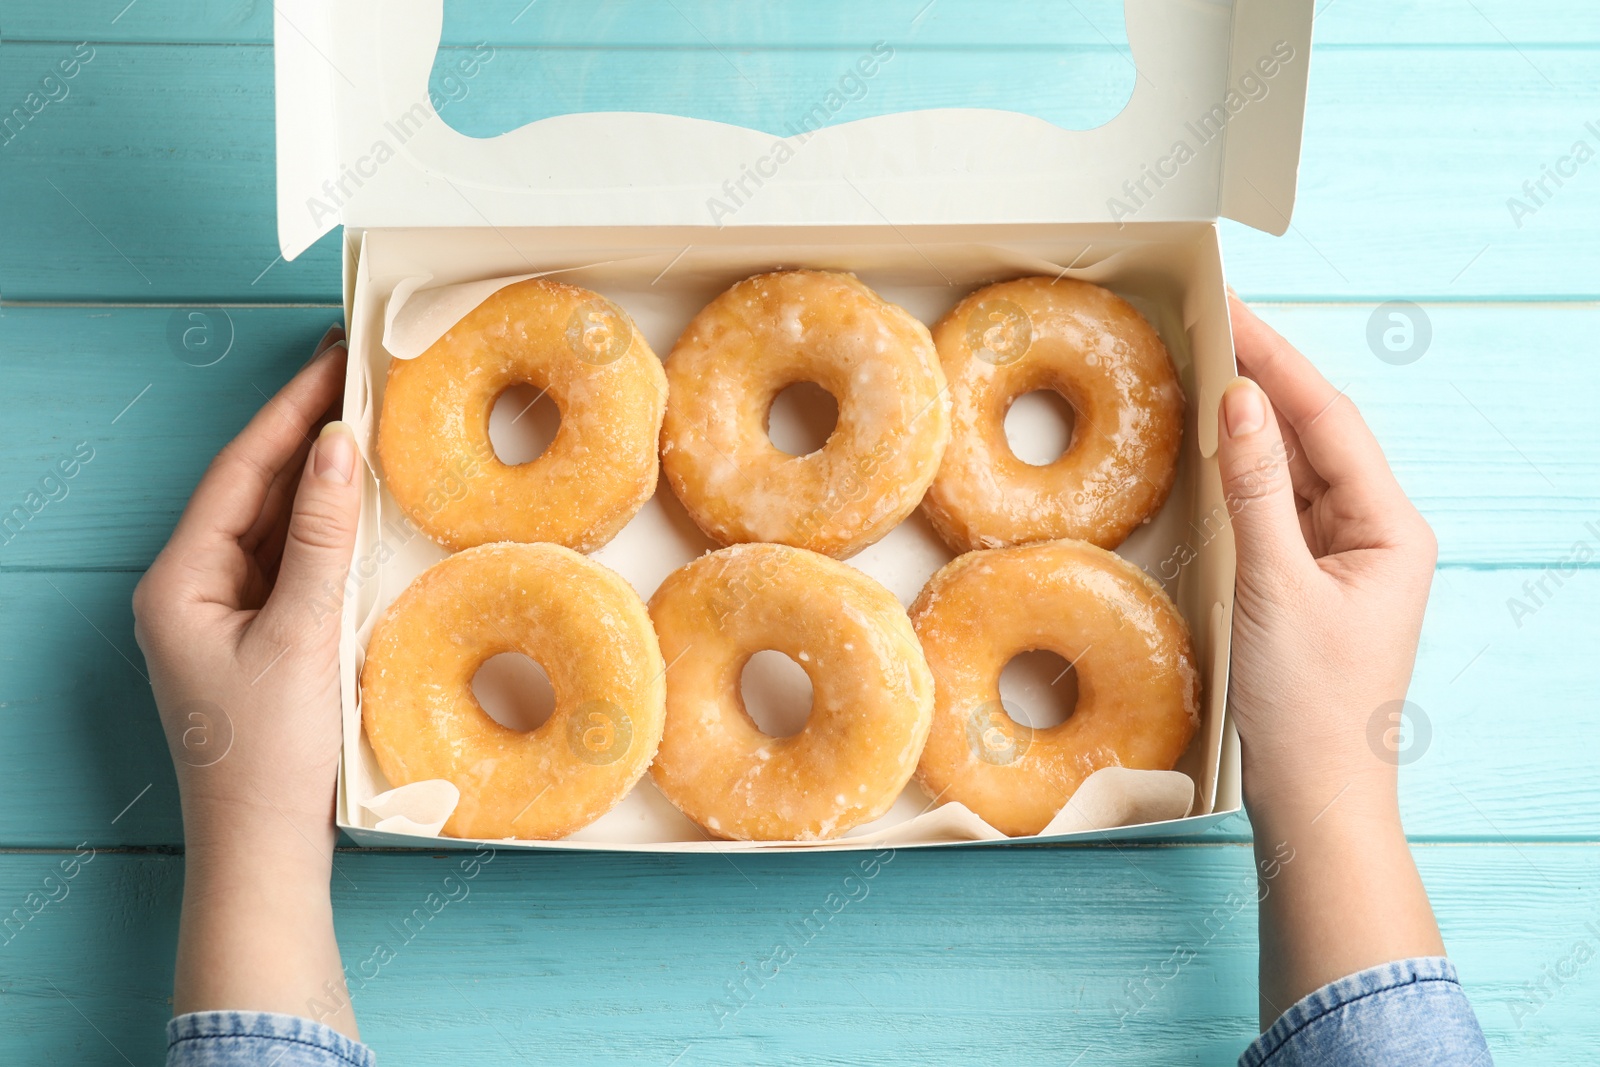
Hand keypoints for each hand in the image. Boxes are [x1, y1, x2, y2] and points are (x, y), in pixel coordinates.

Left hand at [132, 324, 361, 1036]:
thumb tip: (337, 446)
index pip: (240, 470)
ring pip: (271, 524)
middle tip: (357, 373)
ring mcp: (221, 616)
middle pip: (251, 489)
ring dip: (317, 478)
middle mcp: (190, 589)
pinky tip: (359, 506)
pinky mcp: (255, 641)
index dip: (291, 409)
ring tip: (367, 422)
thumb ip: (318, 536)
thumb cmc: (269, 754)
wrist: (262, 851)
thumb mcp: (300, 635)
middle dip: (304, 432)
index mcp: (178, 580)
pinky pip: (288, 563)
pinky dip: (323, 530)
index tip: (336, 358)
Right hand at [1216, 295, 1443, 1024]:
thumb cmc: (1311, 705)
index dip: (1277, 359)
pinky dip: (1245, 472)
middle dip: (1265, 376)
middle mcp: (1375, 534)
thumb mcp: (1277, 587)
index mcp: (1390, 528)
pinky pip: (1278, 507)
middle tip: (1208, 320)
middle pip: (1317, 433)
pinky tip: (1212, 448)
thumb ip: (1259, 488)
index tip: (1229, 308)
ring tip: (1203, 364)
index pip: (1329, 419)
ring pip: (1296, 467)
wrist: (1316, 796)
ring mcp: (1342, 558)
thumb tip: (1241, 400)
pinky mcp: (1308, 582)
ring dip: (1252, 419)